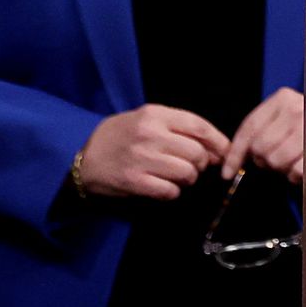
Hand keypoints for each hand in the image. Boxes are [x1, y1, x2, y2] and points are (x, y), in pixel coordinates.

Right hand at [78, 105, 227, 199]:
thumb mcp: (147, 119)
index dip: (218, 142)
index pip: (199, 126)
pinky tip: (163, 188)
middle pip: (197, 152)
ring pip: (186, 172)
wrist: (80, 154)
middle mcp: (150, 134)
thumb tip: (215, 147)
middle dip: (202, 163)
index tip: (225, 152)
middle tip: (194, 167)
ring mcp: (141, 158)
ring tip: (178, 178)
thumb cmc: (121, 136)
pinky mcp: (133, 180)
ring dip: (188, 179)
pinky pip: (169, 191)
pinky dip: (172, 192)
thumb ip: (178, 127)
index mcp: (156, 114)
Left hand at [224, 88, 303, 184]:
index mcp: (284, 98)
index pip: (250, 128)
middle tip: (276, 158)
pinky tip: (303, 165)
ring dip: (281, 167)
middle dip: (263, 159)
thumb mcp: (284, 118)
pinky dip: (296, 175)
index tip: (228, 171)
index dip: (235, 153)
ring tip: (292, 159)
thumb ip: (261, 130)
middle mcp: (298, 109)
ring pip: (275, 161)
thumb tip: (231, 159)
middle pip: (260, 148)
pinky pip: (295, 171)